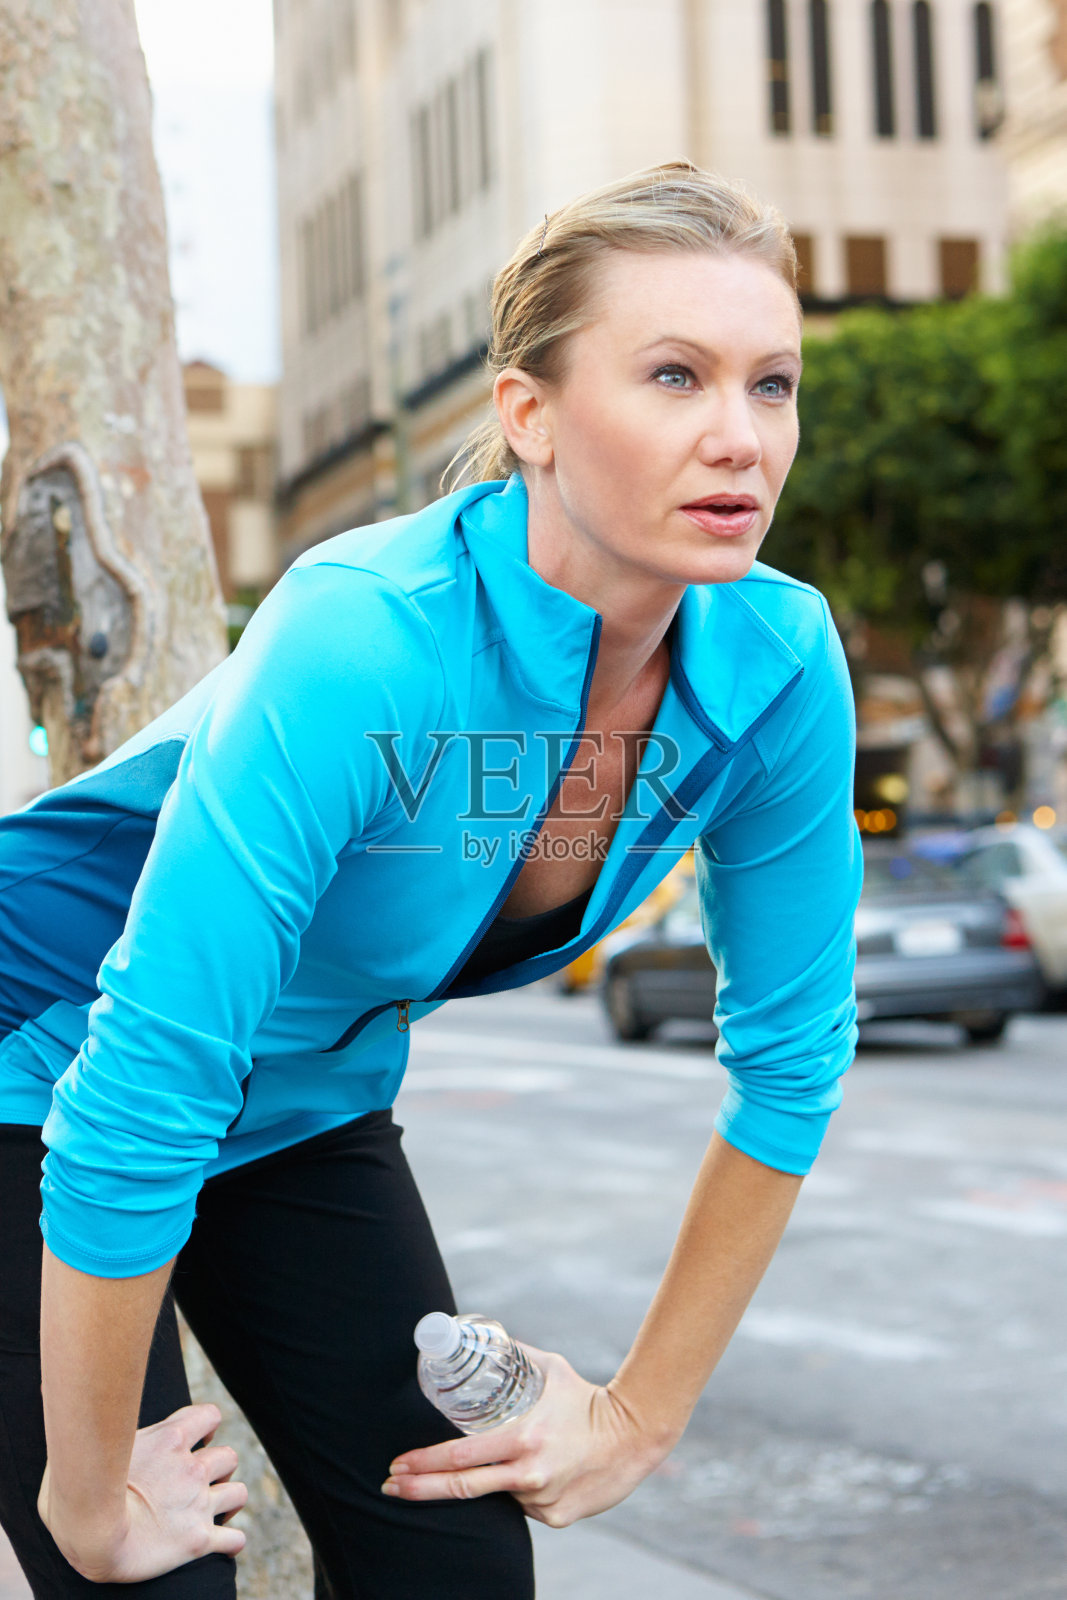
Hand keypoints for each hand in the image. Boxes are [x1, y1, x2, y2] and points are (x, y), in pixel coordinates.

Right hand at [38, 1403, 247, 1582]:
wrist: (91, 1533)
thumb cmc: (77, 1489)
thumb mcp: (92, 1445)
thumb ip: (103, 1433)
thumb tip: (78, 1414)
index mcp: (170, 1440)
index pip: (210, 1416)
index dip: (207, 1429)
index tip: (195, 1443)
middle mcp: (191, 1468)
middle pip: (228, 1457)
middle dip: (218, 1469)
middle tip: (200, 1483)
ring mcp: (198, 1504)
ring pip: (238, 1493)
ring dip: (228, 1501)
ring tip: (214, 1511)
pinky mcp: (198, 1540)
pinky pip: (234, 1539)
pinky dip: (231, 1542)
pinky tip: (222, 1546)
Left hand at [382, 1346, 673, 1526]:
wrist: (634, 1436)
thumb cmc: (587, 1399)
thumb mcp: (550, 1370)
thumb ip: (515, 1359)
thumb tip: (484, 1340)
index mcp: (524, 1438)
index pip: (461, 1458)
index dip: (423, 1464)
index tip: (396, 1465)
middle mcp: (529, 1474)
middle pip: (462, 1488)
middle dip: (419, 1489)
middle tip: (389, 1485)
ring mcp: (540, 1500)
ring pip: (497, 1495)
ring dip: (486, 1482)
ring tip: (505, 1458)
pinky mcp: (554, 1517)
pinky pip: (523, 1505)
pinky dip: (519, 1490)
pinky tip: (538, 1472)